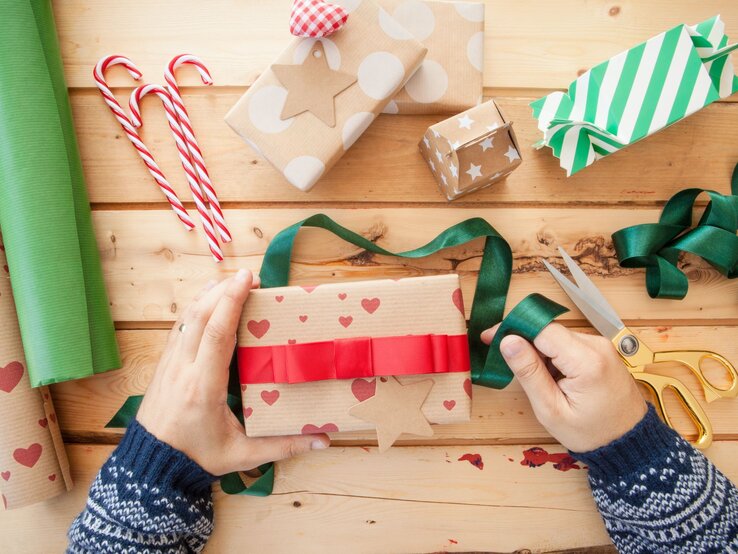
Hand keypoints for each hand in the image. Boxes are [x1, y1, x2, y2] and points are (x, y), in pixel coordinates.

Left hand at [137, 269, 328, 475]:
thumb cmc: (197, 458)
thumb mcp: (242, 455)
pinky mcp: (164, 364)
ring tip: (232, 282)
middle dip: (224, 290)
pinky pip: (180, 327)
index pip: (216, 335)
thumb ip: (284, 446)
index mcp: (204, 387)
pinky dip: (196, 308)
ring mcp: (170, 364)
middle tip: (250, 277)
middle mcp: (183, 369)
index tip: (247, 279)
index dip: (231, 303)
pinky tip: (209, 300)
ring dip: (208, 295)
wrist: (151, 465)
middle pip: (200, 316)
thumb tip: (323, 439)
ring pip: (187, 317)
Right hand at [482, 323, 646, 451]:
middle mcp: (597, 345)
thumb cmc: (592, 432)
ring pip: (556, 336)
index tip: (490, 337)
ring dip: (539, 351)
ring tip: (537, 380)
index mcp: (587, 360)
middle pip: (548, 331)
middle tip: (505, 361)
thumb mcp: (551, 409)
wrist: (629, 442)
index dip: (512, 330)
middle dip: (524, 342)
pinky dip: (553, 355)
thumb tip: (508, 341)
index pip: (541, 330)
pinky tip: (552, 377)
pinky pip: (568, 343)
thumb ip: (529, 372)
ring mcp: (600, 345)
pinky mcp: (600, 349)